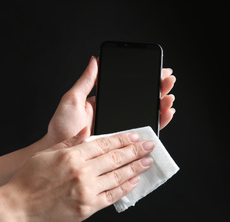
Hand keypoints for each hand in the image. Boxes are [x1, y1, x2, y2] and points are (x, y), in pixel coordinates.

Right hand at [0, 127, 154, 221]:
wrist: (17, 210)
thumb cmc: (27, 182)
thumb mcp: (45, 155)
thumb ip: (68, 142)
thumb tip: (86, 131)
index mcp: (71, 155)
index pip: (104, 143)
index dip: (122, 139)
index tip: (135, 136)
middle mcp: (82, 171)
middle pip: (115, 157)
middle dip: (136, 150)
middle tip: (150, 145)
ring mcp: (86, 190)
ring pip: (118, 176)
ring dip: (135, 167)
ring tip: (147, 161)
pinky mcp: (87, 208)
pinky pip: (111, 196)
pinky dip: (125, 188)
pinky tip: (134, 182)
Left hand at [47, 56, 176, 145]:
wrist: (61, 153)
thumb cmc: (61, 129)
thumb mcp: (72, 101)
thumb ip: (85, 82)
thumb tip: (95, 60)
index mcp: (104, 103)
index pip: (129, 87)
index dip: (145, 78)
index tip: (157, 70)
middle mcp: (115, 115)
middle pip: (142, 99)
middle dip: (158, 89)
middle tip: (168, 81)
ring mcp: (120, 129)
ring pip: (147, 114)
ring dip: (161, 104)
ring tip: (168, 96)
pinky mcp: (124, 143)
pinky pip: (145, 132)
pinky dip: (158, 122)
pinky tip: (165, 113)